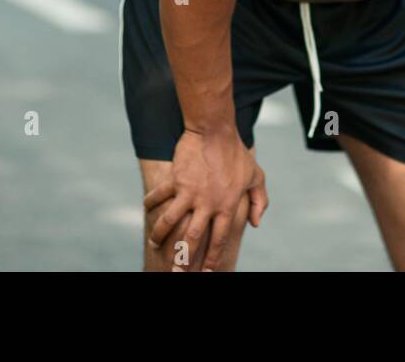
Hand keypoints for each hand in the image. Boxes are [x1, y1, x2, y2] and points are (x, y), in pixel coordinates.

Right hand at [142, 127, 268, 270]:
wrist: (215, 131)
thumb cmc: (237, 154)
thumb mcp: (256, 177)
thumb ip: (258, 201)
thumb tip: (256, 224)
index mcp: (226, 206)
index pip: (219, 240)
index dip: (212, 259)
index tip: (206, 273)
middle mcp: (207, 204)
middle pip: (193, 239)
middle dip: (183, 260)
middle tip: (175, 274)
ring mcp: (189, 193)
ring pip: (170, 222)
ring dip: (160, 235)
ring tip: (154, 243)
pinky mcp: (176, 181)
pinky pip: (159, 196)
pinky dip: (150, 203)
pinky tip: (146, 209)